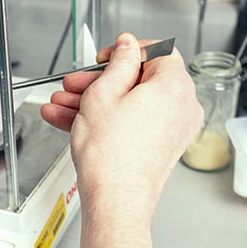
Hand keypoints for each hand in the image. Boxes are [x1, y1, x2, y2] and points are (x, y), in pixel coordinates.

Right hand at [41, 32, 202, 221]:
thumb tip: (128, 46)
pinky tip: (74, 122)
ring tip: (64, 106)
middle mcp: (182, 106)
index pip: (157, 51)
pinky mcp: (162, 147)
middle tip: (76, 85)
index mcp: (175, 85)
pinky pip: (134, 123)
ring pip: (131, 104)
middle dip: (100, 82)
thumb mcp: (103, 93)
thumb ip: (119, 62)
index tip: (105, 58)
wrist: (115, 200)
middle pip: (139, 80)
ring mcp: (174, 129)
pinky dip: (108, 120)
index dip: (126, 51)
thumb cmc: (111, 156)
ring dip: (95, 103)